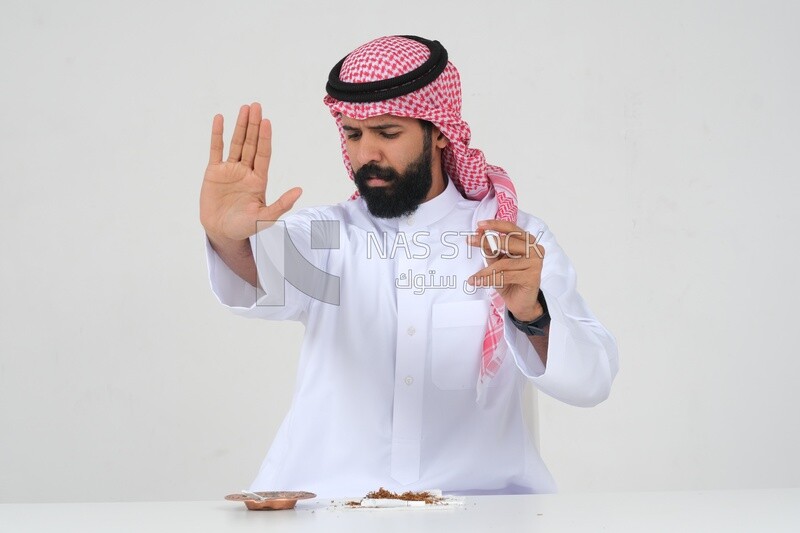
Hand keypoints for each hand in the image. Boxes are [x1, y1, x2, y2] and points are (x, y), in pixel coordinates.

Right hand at [200, 102, 301, 242]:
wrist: (222, 232)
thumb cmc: (245, 227)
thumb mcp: (265, 218)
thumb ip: (282, 204)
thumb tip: (300, 190)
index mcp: (259, 180)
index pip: (263, 154)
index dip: (264, 138)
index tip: (266, 122)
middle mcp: (246, 171)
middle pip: (251, 144)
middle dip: (254, 125)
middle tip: (256, 106)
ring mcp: (230, 170)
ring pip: (236, 143)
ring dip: (240, 126)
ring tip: (244, 108)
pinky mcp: (214, 172)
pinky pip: (216, 150)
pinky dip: (217, 134)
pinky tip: (220, 119)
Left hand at [467, 220, 545, 321]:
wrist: (521, 302)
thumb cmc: (510, 280)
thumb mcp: (497, 261)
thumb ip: (491, 247)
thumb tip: (479, 232)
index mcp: (528, 241)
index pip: (512, 229)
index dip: (495, 225)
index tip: (479, 225)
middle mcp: (535, 249)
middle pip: (507, 242)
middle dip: (485, 242)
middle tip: (469, 241)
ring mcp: (535, 263)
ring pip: (503, 263)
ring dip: (484, 271)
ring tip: (472, 278)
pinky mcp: (532, 277)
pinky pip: (505, 276)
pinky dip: (489, 280)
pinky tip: (477, 282)